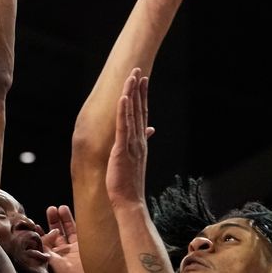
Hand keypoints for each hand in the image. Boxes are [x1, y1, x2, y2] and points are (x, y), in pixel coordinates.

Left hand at [43, 204, 83, 272]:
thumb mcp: (48, 257)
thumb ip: (44, 244)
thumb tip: (48, 231)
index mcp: (50, 256)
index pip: (44, 241)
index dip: (40, 232)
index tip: (36, 223)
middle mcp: (62, 252)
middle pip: (57, 233)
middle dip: (53, 221)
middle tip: (50, 209)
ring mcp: (73, 249)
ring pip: (68, 230)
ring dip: (64, 219)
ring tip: (60, 208)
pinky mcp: (84, 247)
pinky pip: (79, 232)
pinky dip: (75, 223)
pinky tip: (72, 215)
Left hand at [106, 68, 152, 206]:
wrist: (130, 201)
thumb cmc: (129, 183)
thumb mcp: (135, 160)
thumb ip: (140, 144)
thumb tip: (149, 131)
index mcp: (140, 142)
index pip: (142, 114)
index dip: (142, 96)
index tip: (142, 81)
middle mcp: (139, 140)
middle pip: (139, 109)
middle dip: (139, 89)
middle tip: (139, 71)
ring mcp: (132, 144)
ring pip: (132, 114)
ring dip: (132, 94)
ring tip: (132, 77)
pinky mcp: (122, 149)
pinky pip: (123, 126)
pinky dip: (123, 111)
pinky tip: (123, 97)